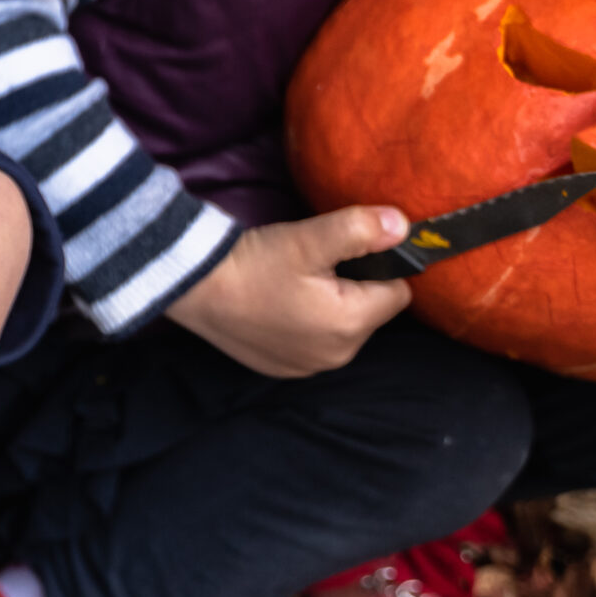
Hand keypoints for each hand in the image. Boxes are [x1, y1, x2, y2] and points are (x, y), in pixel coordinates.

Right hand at [164, 206, 411, 377]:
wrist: (191, 287)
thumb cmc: (252, 263)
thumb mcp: (307, 239)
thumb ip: (361, 230)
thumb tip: (404, 227)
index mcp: (350, 326)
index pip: (396, 292)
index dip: (375, 267)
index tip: (340, 255)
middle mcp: (336, 357)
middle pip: (369, 314)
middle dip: (352, 290)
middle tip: (310, 268)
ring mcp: (307, 368)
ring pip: (342, 330)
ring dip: (329, 309)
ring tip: (290, 286)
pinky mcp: (282, 370)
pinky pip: (313, 345)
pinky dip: (303, 327)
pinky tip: (276, 307)